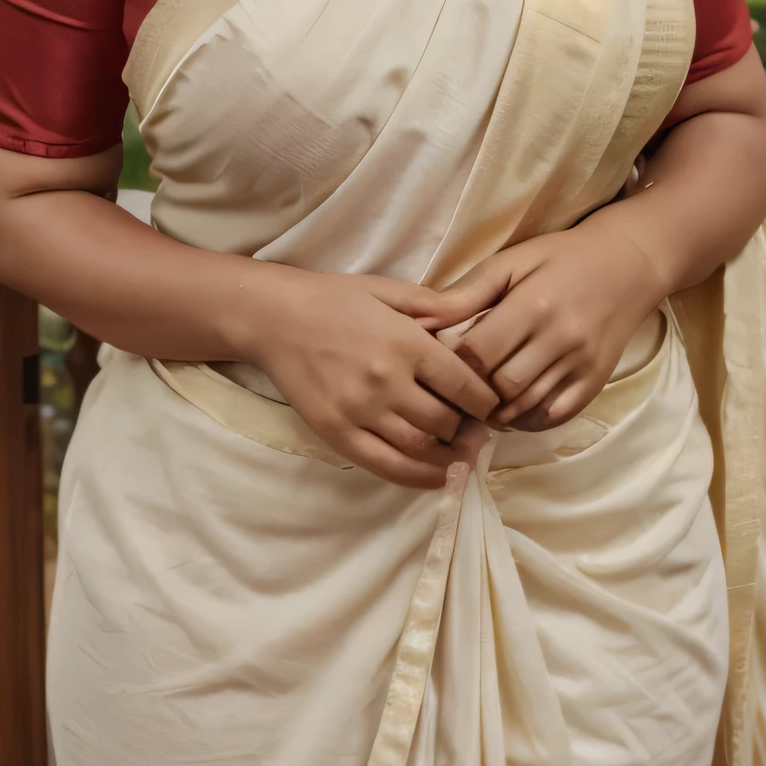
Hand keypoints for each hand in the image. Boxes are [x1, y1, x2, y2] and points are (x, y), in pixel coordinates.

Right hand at [244, 267, 497, 488]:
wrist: (274, 318)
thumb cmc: (334, 299)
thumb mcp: (387, 289)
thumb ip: (433, 305)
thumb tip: (474, 319)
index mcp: (405, 342)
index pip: (463, 384)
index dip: (485, 401)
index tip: (490, 406)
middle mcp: (386, 380)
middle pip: (445, 421)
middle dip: (468, 430)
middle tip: (477, 431)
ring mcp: (360, 411)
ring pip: (419, 448)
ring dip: (448, 456)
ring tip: (461, 454)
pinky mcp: (337, 432)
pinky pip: (385, 465)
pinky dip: (417, 476)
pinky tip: (436, 475)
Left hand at [425, 216, 664, 429]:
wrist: (628, 265)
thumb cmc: (560, 258)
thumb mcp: (512, 261)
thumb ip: (468, 292)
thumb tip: (423, 320)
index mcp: (534, 305)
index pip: (479, 353)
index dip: (452, 363)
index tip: (441, 360)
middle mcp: (560, 339)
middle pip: (499, 386)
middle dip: (471, 391)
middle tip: (455, 387)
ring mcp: (581, 365)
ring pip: (524, 407)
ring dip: (495, 409)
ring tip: (478, 398)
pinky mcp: (595, 383)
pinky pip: (553, 416)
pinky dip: (525, 418)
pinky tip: (511, 405)